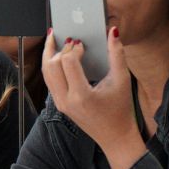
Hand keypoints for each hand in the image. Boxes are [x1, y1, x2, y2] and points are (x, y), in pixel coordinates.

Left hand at [42, 28, 139, 147]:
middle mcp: (66, 100)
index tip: (82, 44)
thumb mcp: (122, 81)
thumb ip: (117, 54)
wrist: (115, 137)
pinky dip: (50, 65)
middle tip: (69, 38)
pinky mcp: (58, 104)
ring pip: (45, 73)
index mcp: (82, 95)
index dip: (73, 48)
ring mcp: (60, 103)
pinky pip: (48, 80)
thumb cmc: (121, 110)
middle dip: (59, 48)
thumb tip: (113, 32)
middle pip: (52, 65)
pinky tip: (56, 55)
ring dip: (49, 54)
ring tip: (54, 39)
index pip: (68, 62)